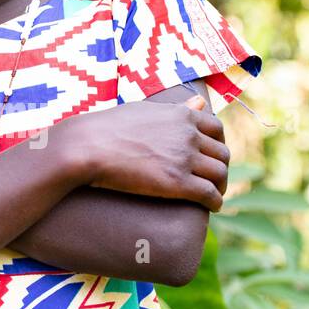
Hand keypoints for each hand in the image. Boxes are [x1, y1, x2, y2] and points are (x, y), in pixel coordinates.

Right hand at [54, 94, 229, 210]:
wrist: (87, 147)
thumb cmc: (108, 128)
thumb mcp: (146, 110)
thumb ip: (176, 109)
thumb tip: (200, 100)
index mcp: (181, 115)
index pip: (217, 129)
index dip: (218, 145)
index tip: (210, 157)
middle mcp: (188, 135)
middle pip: (222, 154)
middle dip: (220, 168)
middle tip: (212, 180)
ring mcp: (184, 158)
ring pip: (220, 175)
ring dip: (220, 187)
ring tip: (213, 196)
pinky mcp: (177, 183)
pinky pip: (210, 195)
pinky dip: (215, 203)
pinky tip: (211, 208)